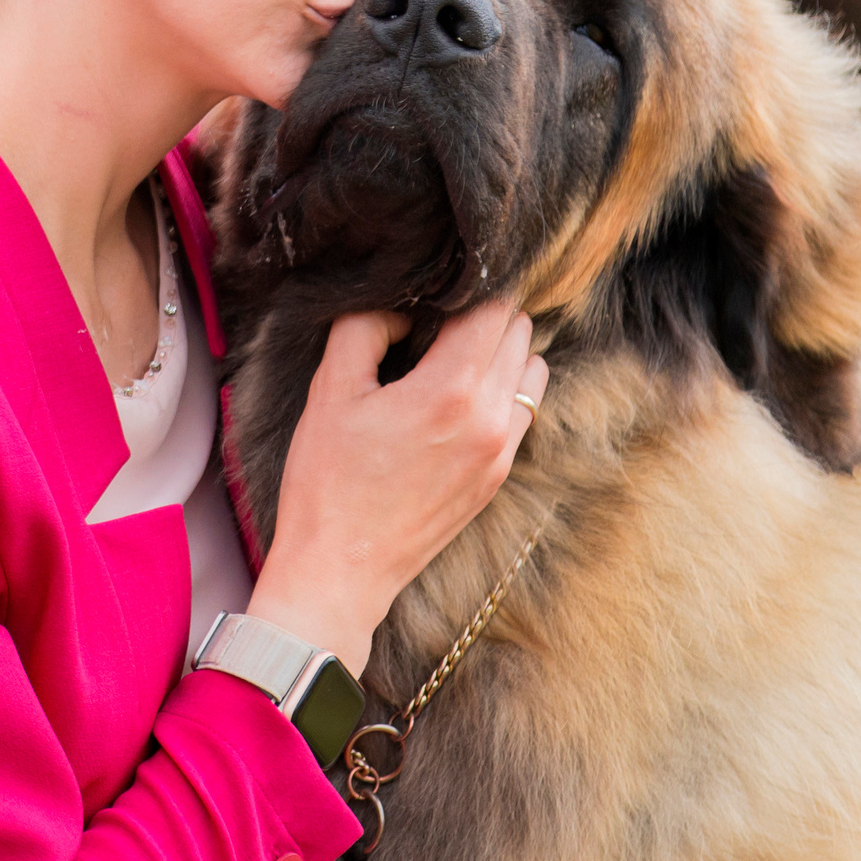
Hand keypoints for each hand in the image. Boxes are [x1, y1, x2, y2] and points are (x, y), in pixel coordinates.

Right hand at [244, 300, 547, 674]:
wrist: (339, 571)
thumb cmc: (327, 481)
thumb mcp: (331, 390)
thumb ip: (364, 327)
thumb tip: (401, 305)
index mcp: (452, 390)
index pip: (494, 306)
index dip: (465, 289)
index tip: (431, 295)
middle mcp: (492, 419)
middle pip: (520, 331)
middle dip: (483, 316)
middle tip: (434, 325)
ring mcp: (502, 451)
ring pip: (533, 369)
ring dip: (502, 352)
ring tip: (450, 361)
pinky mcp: (499, 476)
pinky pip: (524, 410)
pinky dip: (503, 391)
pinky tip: (455, 401)